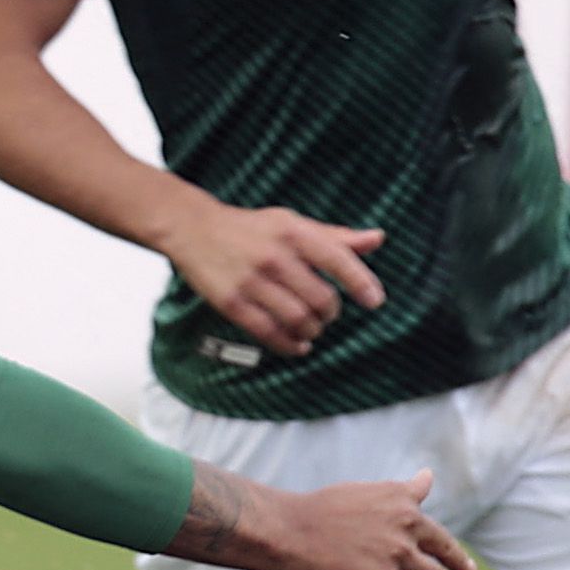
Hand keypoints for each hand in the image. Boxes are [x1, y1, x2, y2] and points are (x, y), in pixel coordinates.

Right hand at [161, 201, 385, 357]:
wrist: (192, 229)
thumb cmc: (250, 228)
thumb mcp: (292, 223)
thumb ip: (335, 236)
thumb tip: (378, 239)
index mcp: (293, 232)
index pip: (337, 260)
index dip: (360, 283)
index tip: (375, 302)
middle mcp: (274, 256)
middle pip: (320, 299)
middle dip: (331, 313)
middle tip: (328, 314)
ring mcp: (250, 281)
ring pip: (297, 319)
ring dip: (312, 330)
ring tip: (311, 328)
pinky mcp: (231, 302)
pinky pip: (268, 332)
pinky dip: (289, 345)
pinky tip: (297, 345)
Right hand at [172, 464, 481, 569]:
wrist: (288, 531)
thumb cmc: (317, 510)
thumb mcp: (365, 491)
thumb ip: (399, 492)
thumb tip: (428, 477)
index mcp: (402, 502)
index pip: (431, 527)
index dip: (447, 545)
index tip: (460, 556)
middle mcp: (406, 527)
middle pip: (444, 552)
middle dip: (461, 567)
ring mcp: (397, 557)